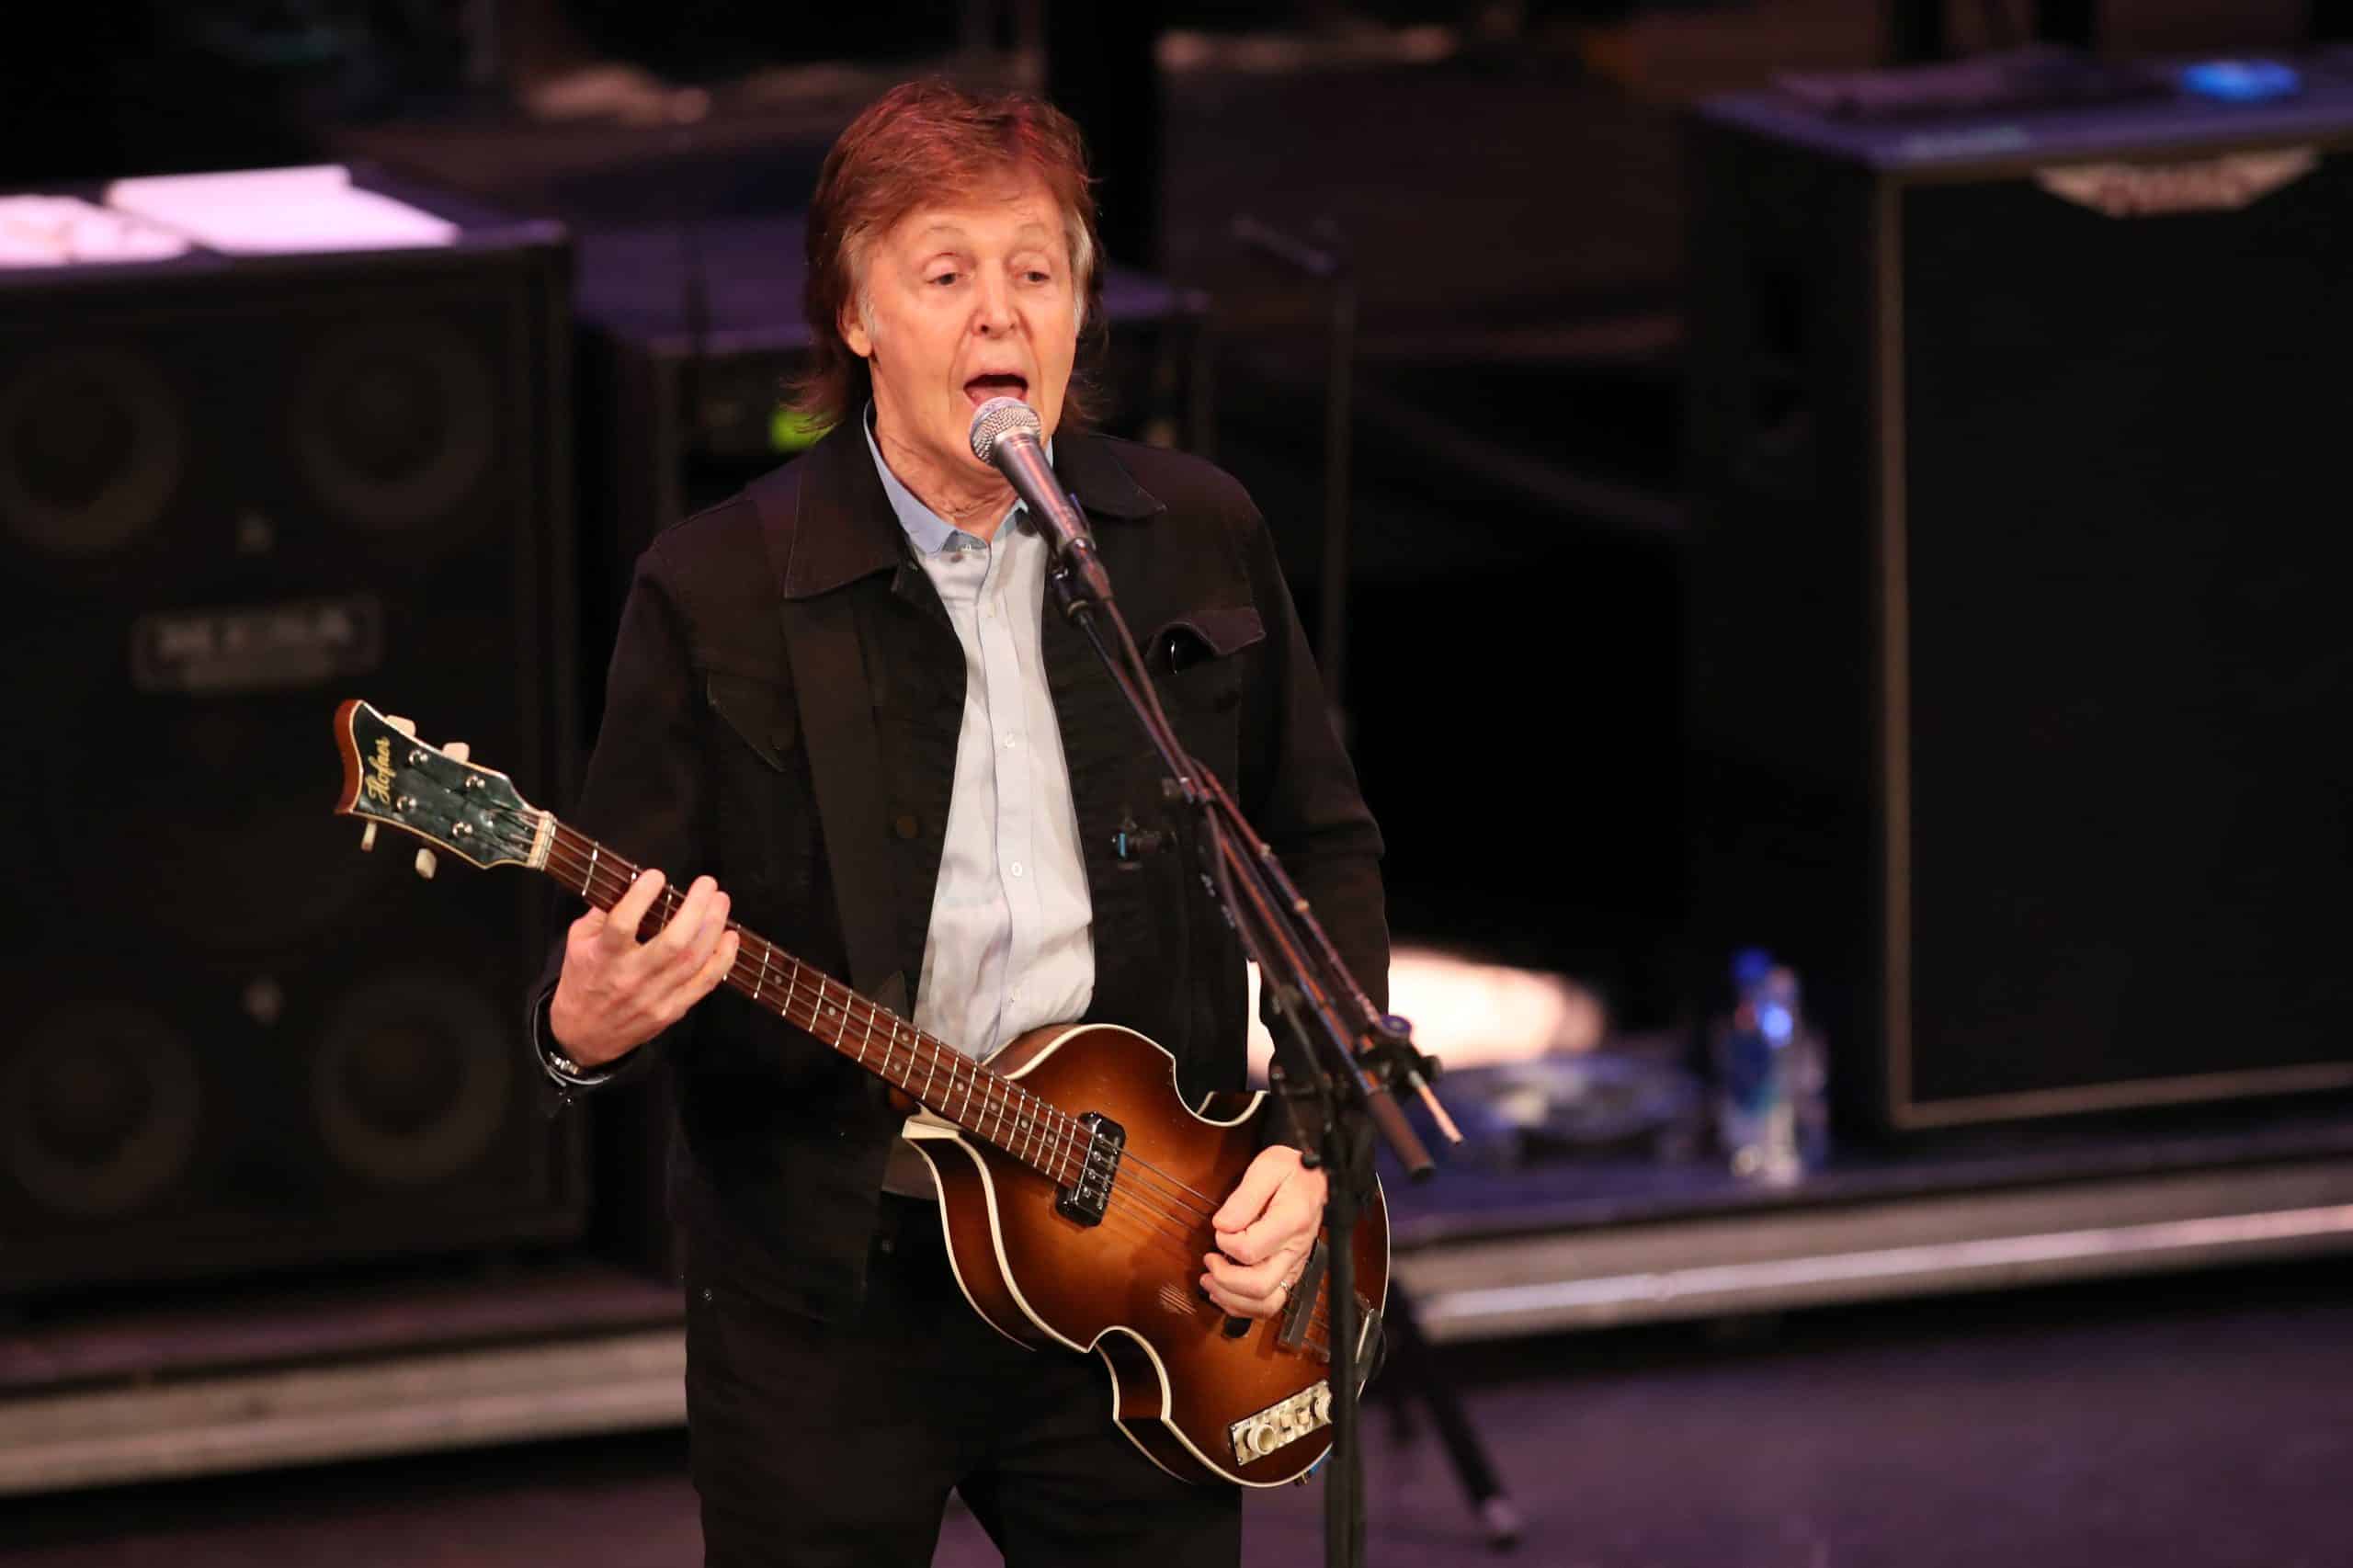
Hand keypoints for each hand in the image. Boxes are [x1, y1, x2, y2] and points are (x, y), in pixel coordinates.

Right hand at [549, 869, 738, 1067]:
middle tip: (708, 884)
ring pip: (694, 960)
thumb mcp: (577, 943)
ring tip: (721, 902)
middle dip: (696, 908)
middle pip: (673, 942)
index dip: (641, 897)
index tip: (656, 876)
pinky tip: (730, 937)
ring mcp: (654, 996)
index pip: (623, 924)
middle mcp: (631, 976)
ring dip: (714, 927)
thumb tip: (629, 883)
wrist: (583, 1036)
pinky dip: (723, 959)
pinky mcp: (671, 1010)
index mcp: (603, 956)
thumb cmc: (582, 981)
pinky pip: (704, 983)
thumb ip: (601, 914)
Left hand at [1201, 1144, 1327, 1319]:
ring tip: (1210, 1282)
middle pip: (1259, 1286)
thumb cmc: (1292, 1170)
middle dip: (1225, 1280)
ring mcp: (1294, 1265)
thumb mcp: (1268, 1167)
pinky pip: (1269, 1303)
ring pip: (1266, 1304)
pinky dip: (1242, 1306)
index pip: (1250, 1250)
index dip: (1225, 1243)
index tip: (1219, 1227)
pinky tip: (1223, 1291)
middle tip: (1208, 1260)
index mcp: (1291, 1221)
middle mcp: (1295, 1250)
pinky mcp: (1289, 1273)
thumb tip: (1223, 1225)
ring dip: (1232, 1299)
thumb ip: (1244, 1197)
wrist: (1317, 1178)